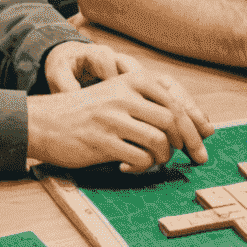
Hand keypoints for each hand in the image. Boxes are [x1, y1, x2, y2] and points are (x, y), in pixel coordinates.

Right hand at [28, 59, 213, 171]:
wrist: (43, 121)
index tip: (203, 146)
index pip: (177, 103)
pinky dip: (140, 167)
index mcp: (134, 79)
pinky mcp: (101, 141)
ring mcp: (113, 118)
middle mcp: (126, 95)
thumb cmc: (88, 111)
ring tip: (152, 160)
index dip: (195, 127)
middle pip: (173, 121)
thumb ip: (152, 104)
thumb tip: (196, 127)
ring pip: (159, 140)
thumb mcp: (120, 95)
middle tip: (192, 159)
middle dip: (187, 144)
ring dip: (162, 157)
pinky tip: (126, 165)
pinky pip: (138, 158)